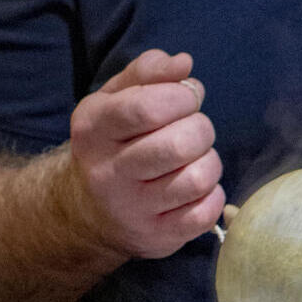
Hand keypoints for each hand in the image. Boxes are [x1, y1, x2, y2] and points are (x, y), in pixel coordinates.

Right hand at [67, 49, 225, 258]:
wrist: (88, 210)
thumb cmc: (115, 140)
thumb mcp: (117, 97)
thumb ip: (149, 70)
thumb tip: (184, 64)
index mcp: (94, 129)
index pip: (147, 107)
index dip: (182, 96)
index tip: (187, 97)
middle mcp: (107, 173)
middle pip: (178, 145)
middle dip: (200, 128)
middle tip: (193, 128)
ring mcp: (132, 210)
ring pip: (197, 178)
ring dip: (208, 161)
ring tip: (194, 157)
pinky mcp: (157, 237)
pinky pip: (205, 212)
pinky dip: (212, 194)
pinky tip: (195, 187)